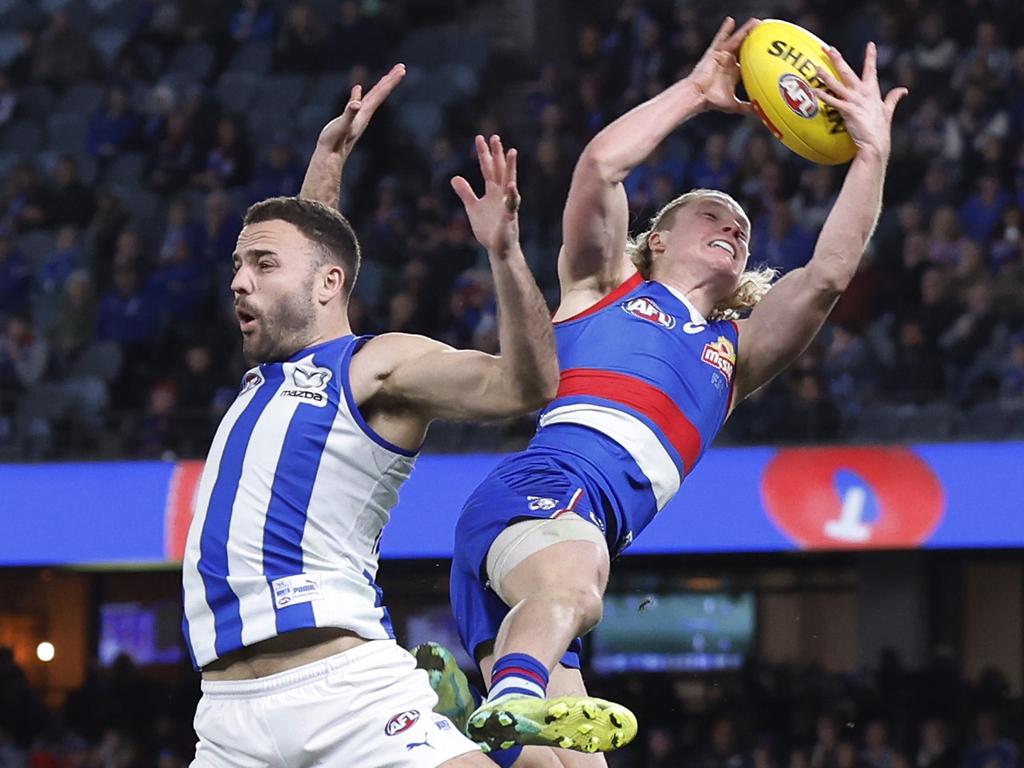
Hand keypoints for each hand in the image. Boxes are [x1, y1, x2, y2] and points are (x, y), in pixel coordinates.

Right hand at [314, 63, 405, 155]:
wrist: (330, 157)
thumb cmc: (335, 142)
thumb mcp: (342, 125)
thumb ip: (349, 113)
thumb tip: (356, 104)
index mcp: (365, 112)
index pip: (381, 93)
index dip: (390, 81)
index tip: (402, 69)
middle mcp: (365, 114)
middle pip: (380, 93)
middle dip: (390, 80)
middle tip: (402, 68)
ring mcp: (358, 117)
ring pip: (371, 97)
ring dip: (380, 86)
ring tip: (387, 77)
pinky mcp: (349, 119)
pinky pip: (357, 102)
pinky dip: (360, 94)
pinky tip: (358, 89)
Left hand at [451, 135, 520, 257]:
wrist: (499, 248)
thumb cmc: (489, 228)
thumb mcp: (473, 207)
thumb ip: (466, 192)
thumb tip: (454, 178)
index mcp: (493, 191)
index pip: (488, 169)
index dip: (484, 154)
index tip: (480, 138)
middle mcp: (502, 195)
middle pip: (500, 171)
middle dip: (498, 155)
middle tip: (495, 137)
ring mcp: (507, 205)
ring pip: (509, 182)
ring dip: (511, 168)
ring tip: (512, 152)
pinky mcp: (509, 218)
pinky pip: (511, 205)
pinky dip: (512, 196)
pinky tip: (511, 187)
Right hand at [686, 16, 759, 114]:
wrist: (699, 96)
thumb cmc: (712, 101)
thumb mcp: (734, 106)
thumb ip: (746, 108)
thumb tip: (759, 114)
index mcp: (733, 73)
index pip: (748, 61)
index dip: (757, 56)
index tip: (768, 51)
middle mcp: (728, 62)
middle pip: (744, 48)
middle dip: (754, 39)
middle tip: (765, 30)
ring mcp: (721, 56)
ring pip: (736, 41)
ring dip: (745, 31)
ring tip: (756, 22)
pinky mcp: (713, 53)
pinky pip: (720, 39)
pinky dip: (725, 30)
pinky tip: (731, 20)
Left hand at [814, 42, 906, 159]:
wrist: (875, 144)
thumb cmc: (880, 130)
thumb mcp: (887, 111)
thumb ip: (893, 98)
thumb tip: (903, 90)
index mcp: (872, 91)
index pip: (871, 69)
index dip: (871, 56)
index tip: (870, 44)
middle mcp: (863, 93)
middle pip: (848, 72)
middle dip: (837, 59)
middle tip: (828, 47)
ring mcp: (855, 101)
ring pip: (837, 85)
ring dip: (825, 76)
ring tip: (815, 68)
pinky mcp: (849, 111)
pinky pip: (834, 101)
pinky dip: (824, 96)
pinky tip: (815, 91)